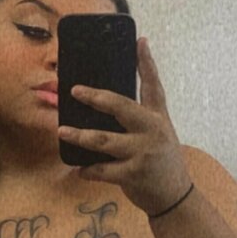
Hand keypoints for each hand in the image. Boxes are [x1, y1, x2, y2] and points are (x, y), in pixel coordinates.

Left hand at [58, 37, 192, 216]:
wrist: (174, 196)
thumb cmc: (162, 161)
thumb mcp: (160, 132)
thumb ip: (143, 115)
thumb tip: (112, 99)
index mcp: (158, 117)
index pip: (153, 84)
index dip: (146, 62)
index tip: (139, 41)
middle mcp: (152, 130)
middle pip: (120, 106)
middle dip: (95, 97)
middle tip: (75, 91)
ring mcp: (142, 153)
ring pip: (103, 140)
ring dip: (79, 136)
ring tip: (62, 131)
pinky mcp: (133, 174)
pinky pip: (102, 170)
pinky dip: (88, 170)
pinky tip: (79, 169)